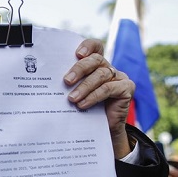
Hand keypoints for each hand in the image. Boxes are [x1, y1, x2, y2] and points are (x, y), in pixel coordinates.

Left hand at [64, 39, 134, 157]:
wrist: (101, 130)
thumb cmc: (87, 110)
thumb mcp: (77, 93)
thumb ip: (71, 84)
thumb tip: (50, 81)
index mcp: (97, 65)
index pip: (96, 47)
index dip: (88, 46)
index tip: (77, 53)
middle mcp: (109, 68)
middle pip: (96, 59)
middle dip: (80, 69)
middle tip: (66, 81)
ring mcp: (119, 77)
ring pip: (101, 75)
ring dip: (84, 87)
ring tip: (72, 98)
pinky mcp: (127, 88)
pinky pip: (108, 89)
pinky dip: (94, 96)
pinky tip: (83, 104)